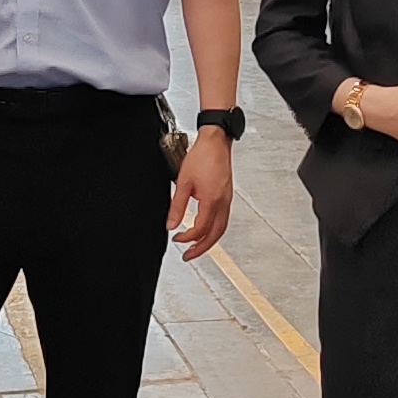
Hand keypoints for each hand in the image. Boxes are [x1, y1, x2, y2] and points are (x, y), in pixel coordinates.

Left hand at [170, 127, 234, 259]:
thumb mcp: (183, 182)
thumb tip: (171, 224)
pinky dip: (214, 229)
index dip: (187, 238)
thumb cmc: (202, 156)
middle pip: (215, 234)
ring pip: (222, 228)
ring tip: (197, 246)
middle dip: (201, 248)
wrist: (215, 141)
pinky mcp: (227, 195)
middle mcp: (223, 202)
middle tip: (189, 255)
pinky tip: (206, 228)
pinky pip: (223, 218)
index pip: (200, 229)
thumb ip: (177, 206)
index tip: (176, 238)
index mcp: (212, 200)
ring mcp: (227, 199)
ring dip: (209, 240)